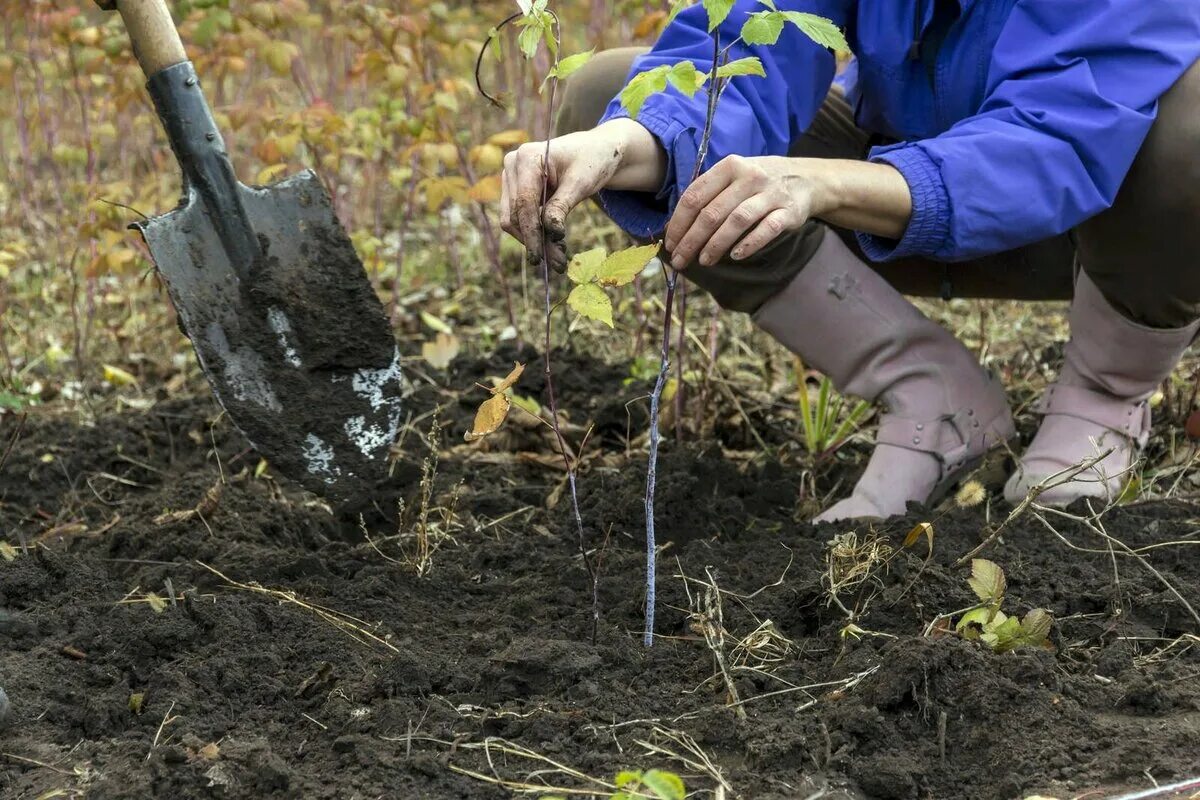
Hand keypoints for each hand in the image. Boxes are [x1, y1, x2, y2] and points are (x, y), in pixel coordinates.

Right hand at [500, 119, 666, 271]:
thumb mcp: (581, 183)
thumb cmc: (592, 161)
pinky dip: (536, 233)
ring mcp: (512, 178)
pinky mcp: (516, 190)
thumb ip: (562, 206)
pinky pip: (521, 218)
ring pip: (514, 220)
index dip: (532, 233)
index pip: (524, 203)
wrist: (596, 151)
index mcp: (527, 157)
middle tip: (558, 264)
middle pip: (516, 215)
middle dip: (535, 241)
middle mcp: (512, 165)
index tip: (541, 258)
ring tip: (559, 257)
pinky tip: (555, 244)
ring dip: (535, 241)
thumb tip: (550, 233)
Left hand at [664, 155, 837, 270]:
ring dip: (716, 244)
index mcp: (730, 166)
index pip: (695, 196)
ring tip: (704, 260)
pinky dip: (749, 244)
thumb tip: (676, 226)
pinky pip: (767, 229)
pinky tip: (735, 256)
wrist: (806, 178)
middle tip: (681, 260)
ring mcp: (771, 194)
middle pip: (712, 212)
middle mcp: (750, 176)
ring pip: (737, 221)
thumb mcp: (733, 177)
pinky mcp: (789, 212)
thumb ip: (708, 195)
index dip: (679, 222)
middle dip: (692, 240)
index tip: (670, 244)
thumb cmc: (758, 183)